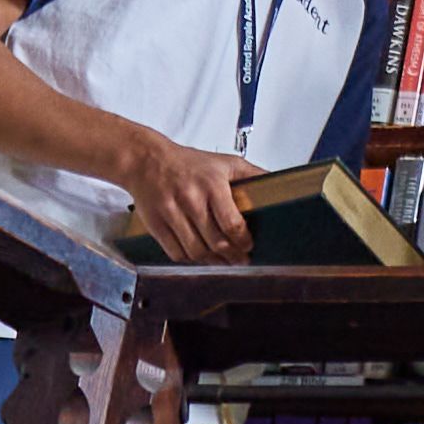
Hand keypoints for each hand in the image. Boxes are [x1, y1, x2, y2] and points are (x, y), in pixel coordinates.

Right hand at [113, 131, 255, 260]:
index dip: (243, 240)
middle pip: (216, 241)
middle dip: (232, 256)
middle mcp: (191, 200)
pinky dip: (190, 260)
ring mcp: (172, 213)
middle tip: (241, 259)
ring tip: (223, 262)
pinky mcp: (156, 225)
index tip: (249, 246)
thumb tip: (277, 183)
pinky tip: (200, 257)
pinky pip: (175, 252)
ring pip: (196, 251)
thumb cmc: (188, 163)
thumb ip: (252, 174)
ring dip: (213, 262)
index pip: (232, 223)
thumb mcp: (224, 162)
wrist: (147, 161)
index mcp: (211, 185)